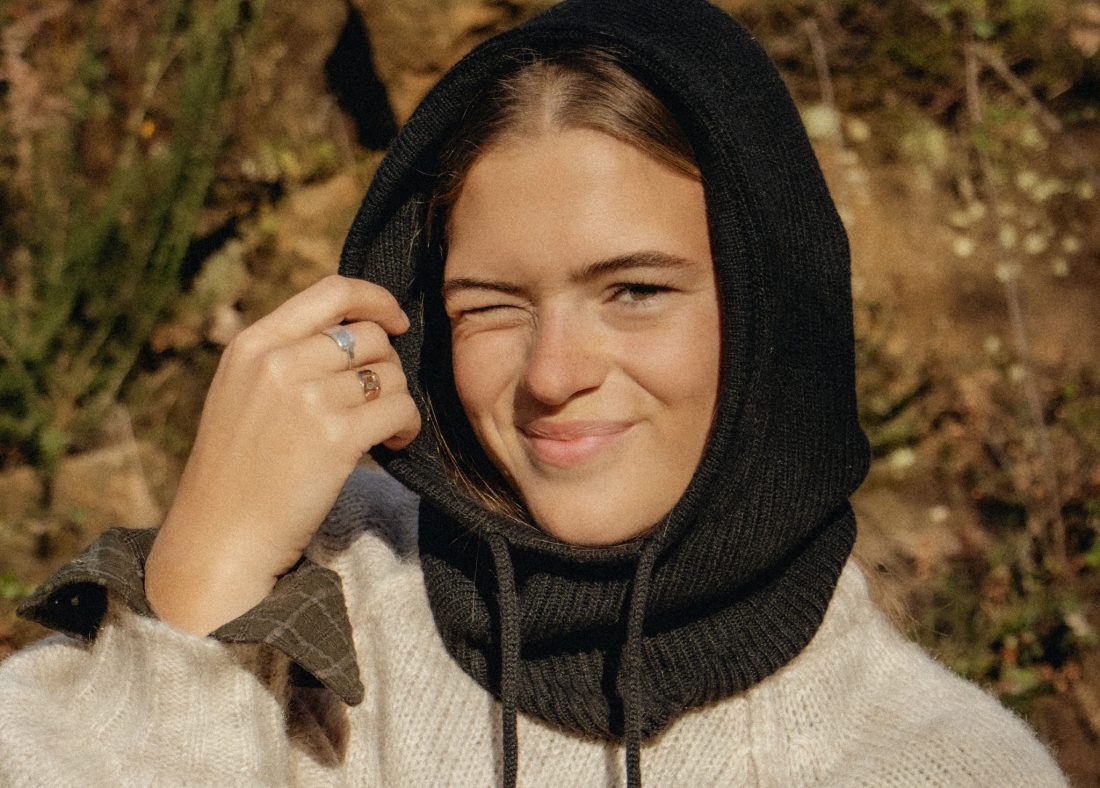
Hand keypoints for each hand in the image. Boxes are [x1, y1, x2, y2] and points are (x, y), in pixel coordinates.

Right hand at [145, 275, 420, 634]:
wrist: (219, 540)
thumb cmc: (236, 473)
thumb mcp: (240, 393)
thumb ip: (283, 356)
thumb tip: (353, 331)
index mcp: (252, 344)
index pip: (332, 291)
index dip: (376, 300)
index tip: (394, 322)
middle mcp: (278, 363)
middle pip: (369, 337)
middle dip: (387, 367)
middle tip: (376, 402)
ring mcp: (307, 399)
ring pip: (390, 375)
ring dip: (397, 401)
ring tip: (381, 430)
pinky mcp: (336, 438)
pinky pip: (401, 409)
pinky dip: (407, 426)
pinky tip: (391, 445)